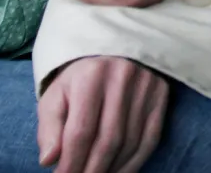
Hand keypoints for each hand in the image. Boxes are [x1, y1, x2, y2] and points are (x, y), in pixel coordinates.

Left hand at [37, 55, 167, 172]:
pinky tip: (119, 172)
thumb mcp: (56, 95)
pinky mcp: (161, 95)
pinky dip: (135, 162)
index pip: (81, 131)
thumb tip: (49, 160)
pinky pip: (150, 138)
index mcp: (91, 76)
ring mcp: (146, 86)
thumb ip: (49, 128)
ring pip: (130, 142)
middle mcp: (123, 78)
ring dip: (112, 169)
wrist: (115, 49)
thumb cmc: (79, 79)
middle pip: (108, 140)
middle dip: (91, 170)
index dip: (70, 162)